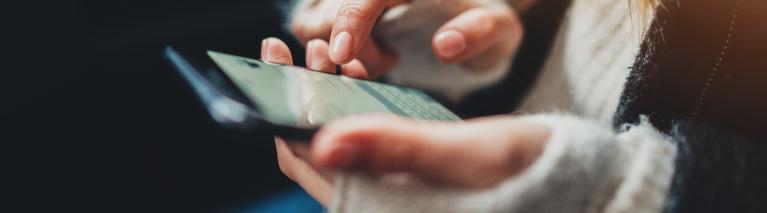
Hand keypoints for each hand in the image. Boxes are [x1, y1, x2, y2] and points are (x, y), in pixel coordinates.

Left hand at [261, 37, 549, 205]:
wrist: (574, 183)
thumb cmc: (529, 173)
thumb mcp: (465, 156)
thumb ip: (397, 149)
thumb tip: (324, 142)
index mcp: (378, 205)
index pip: (306, 160)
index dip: (281, 109)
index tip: (275, 60)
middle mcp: (377, 198)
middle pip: (314, 146)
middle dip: (302, 92)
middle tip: (304, 45)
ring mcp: (392, 186)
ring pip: (339, 138)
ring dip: (328, 93)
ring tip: (331, 51)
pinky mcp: (410, 172)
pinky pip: (366, 135)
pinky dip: (355, 101)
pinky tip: (360, 73)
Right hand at [291, 0, 524, 76]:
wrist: (469, 24)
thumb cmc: (482, 26)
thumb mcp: (500, 30)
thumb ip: (482, 31)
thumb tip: (446, 44)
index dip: (349, 19)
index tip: (343, 55)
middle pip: (327, 12)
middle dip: (352, 47)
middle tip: (393, 61)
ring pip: (311, 24)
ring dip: (341, 53)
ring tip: (386, 58)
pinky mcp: (334, 9)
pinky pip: (311, 33)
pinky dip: (332, 54)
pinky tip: (368, 59)